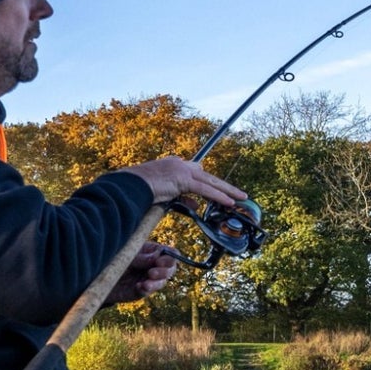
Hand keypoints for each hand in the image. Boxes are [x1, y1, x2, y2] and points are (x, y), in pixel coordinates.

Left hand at [105, 244, 179, 305]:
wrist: (97, 274)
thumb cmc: (113, 257)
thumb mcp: (127, 254)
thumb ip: (142, 257)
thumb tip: (158, 257)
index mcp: (153, 251)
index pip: (170, 253)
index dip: (169, 258)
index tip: (159, 261)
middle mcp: (154, 265)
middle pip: (170, 269)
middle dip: (164, 272)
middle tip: (151, 273)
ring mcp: (149, 279)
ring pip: (162, 282)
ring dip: (156, 283)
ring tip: (145, 283)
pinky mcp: (141, 291)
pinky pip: (147, 291)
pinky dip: (145, 289)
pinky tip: (138, 286)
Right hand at [123, 155, 247, 207]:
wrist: (130, 186)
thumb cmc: (138, 190)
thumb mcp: (163, 194)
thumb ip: (180, 198)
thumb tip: (195, 204)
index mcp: (173, 165)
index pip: (195, 173)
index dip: (208, 183)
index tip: (217, 188)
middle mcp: (179, 164)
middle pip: (207, 176)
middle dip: (224, 186)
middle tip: (238, 193)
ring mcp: (182, 170)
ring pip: (210, 182)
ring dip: (227, 191)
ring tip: (241, 197)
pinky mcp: (183, 179)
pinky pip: (205, 189)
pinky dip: (218, 196)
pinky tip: (229, 202)